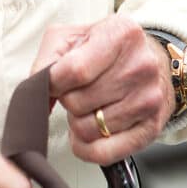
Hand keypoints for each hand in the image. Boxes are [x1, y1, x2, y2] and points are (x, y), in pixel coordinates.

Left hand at [31, 16, 174, 165]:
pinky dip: (87, 147)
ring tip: (87, 106)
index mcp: (120, 34)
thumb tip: (36, 89)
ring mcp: (148, 99)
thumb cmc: (106, 47)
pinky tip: (89, 130)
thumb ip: (47, 58)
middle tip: (76, 91)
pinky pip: (105, 154)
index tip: (52, 83)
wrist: (151, 59)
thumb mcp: (72, 36)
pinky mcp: (151, 129)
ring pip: (88, 129)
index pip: (74, 71)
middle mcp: (140, 65)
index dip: (53, 82)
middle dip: (67, 100)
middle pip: (79, 101)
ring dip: (78, 121)